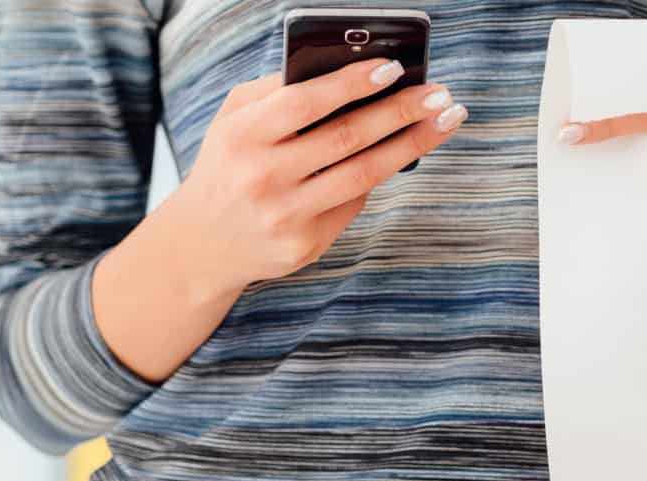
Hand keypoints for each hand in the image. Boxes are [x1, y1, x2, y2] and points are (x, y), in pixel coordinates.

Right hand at [173, 58, 466, 299]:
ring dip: (411, 145)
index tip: (395, 69)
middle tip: (441, 95)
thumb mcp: (234, 120)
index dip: (354, 84)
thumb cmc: (229, 166)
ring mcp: (285, 216)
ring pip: (362, 175)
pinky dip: (376, 177)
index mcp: (242, 135)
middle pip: (346, 138)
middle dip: (401, 112)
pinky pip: (353, 205)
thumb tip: (349, 71)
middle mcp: (263, 177)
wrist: (202, 243)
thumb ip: (277, 93)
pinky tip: (398, 155)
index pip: (306, 102)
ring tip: (444, 121)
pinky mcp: (304, 246)